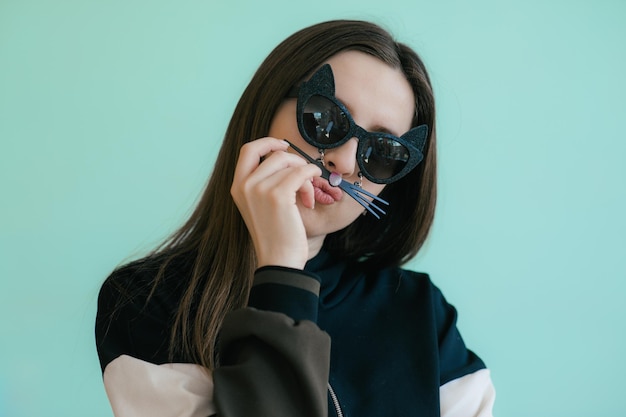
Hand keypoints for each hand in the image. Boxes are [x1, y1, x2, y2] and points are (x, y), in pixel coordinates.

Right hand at [231, 137, 321, 268]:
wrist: (279, 261)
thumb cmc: (275, 236)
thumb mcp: (259, 206)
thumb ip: (263, 183)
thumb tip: (285, 157)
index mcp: (237, 187)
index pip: (248, 150)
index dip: (268, 142)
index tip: (284, 146)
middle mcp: (244, 185)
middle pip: (274, 154)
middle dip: (294, 161)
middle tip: (304, 177)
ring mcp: (259, 189)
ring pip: (290, 163)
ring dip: (305, 176)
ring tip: (307, 196)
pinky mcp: (278, 195)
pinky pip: (301, 172)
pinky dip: (311, 178)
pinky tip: (311, 196)